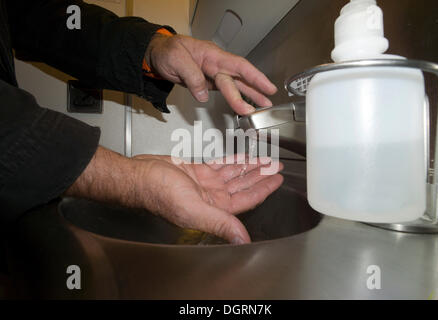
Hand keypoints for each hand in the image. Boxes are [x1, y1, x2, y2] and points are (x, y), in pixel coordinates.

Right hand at [66, 147, 283, 243]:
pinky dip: (232, 160)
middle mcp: (212, 198)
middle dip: (260, 175)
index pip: (247, 200)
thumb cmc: (158, 193)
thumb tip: (243, 240)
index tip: (277, 179)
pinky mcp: (196, 171)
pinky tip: (242, 157)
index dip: (264, 189)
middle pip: (243, 185)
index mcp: (214, 209)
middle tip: (276, 166)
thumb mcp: (193, 209)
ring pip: (233, 174)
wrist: (138, 176)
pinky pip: (220, 165)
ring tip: (265, 159)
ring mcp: (204, 184)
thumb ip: (220, 223)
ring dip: (249, 166)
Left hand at [146, 34, 277, 114]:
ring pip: (234, 86)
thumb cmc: (166, 51)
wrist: (157, 55)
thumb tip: (203, 94)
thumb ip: (191, 76)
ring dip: (249, 97)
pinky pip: (225, 91)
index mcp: (212, 55)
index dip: (254, 76)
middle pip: (238, 79)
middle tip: (264, 106)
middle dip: (253, 92)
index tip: (266, 87)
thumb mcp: (176, 59)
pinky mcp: (209, 83)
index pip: (238, 65)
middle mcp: (216, 64)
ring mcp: (213, 74)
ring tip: (261, 107)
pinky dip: (236, 98)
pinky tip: (244, 105)